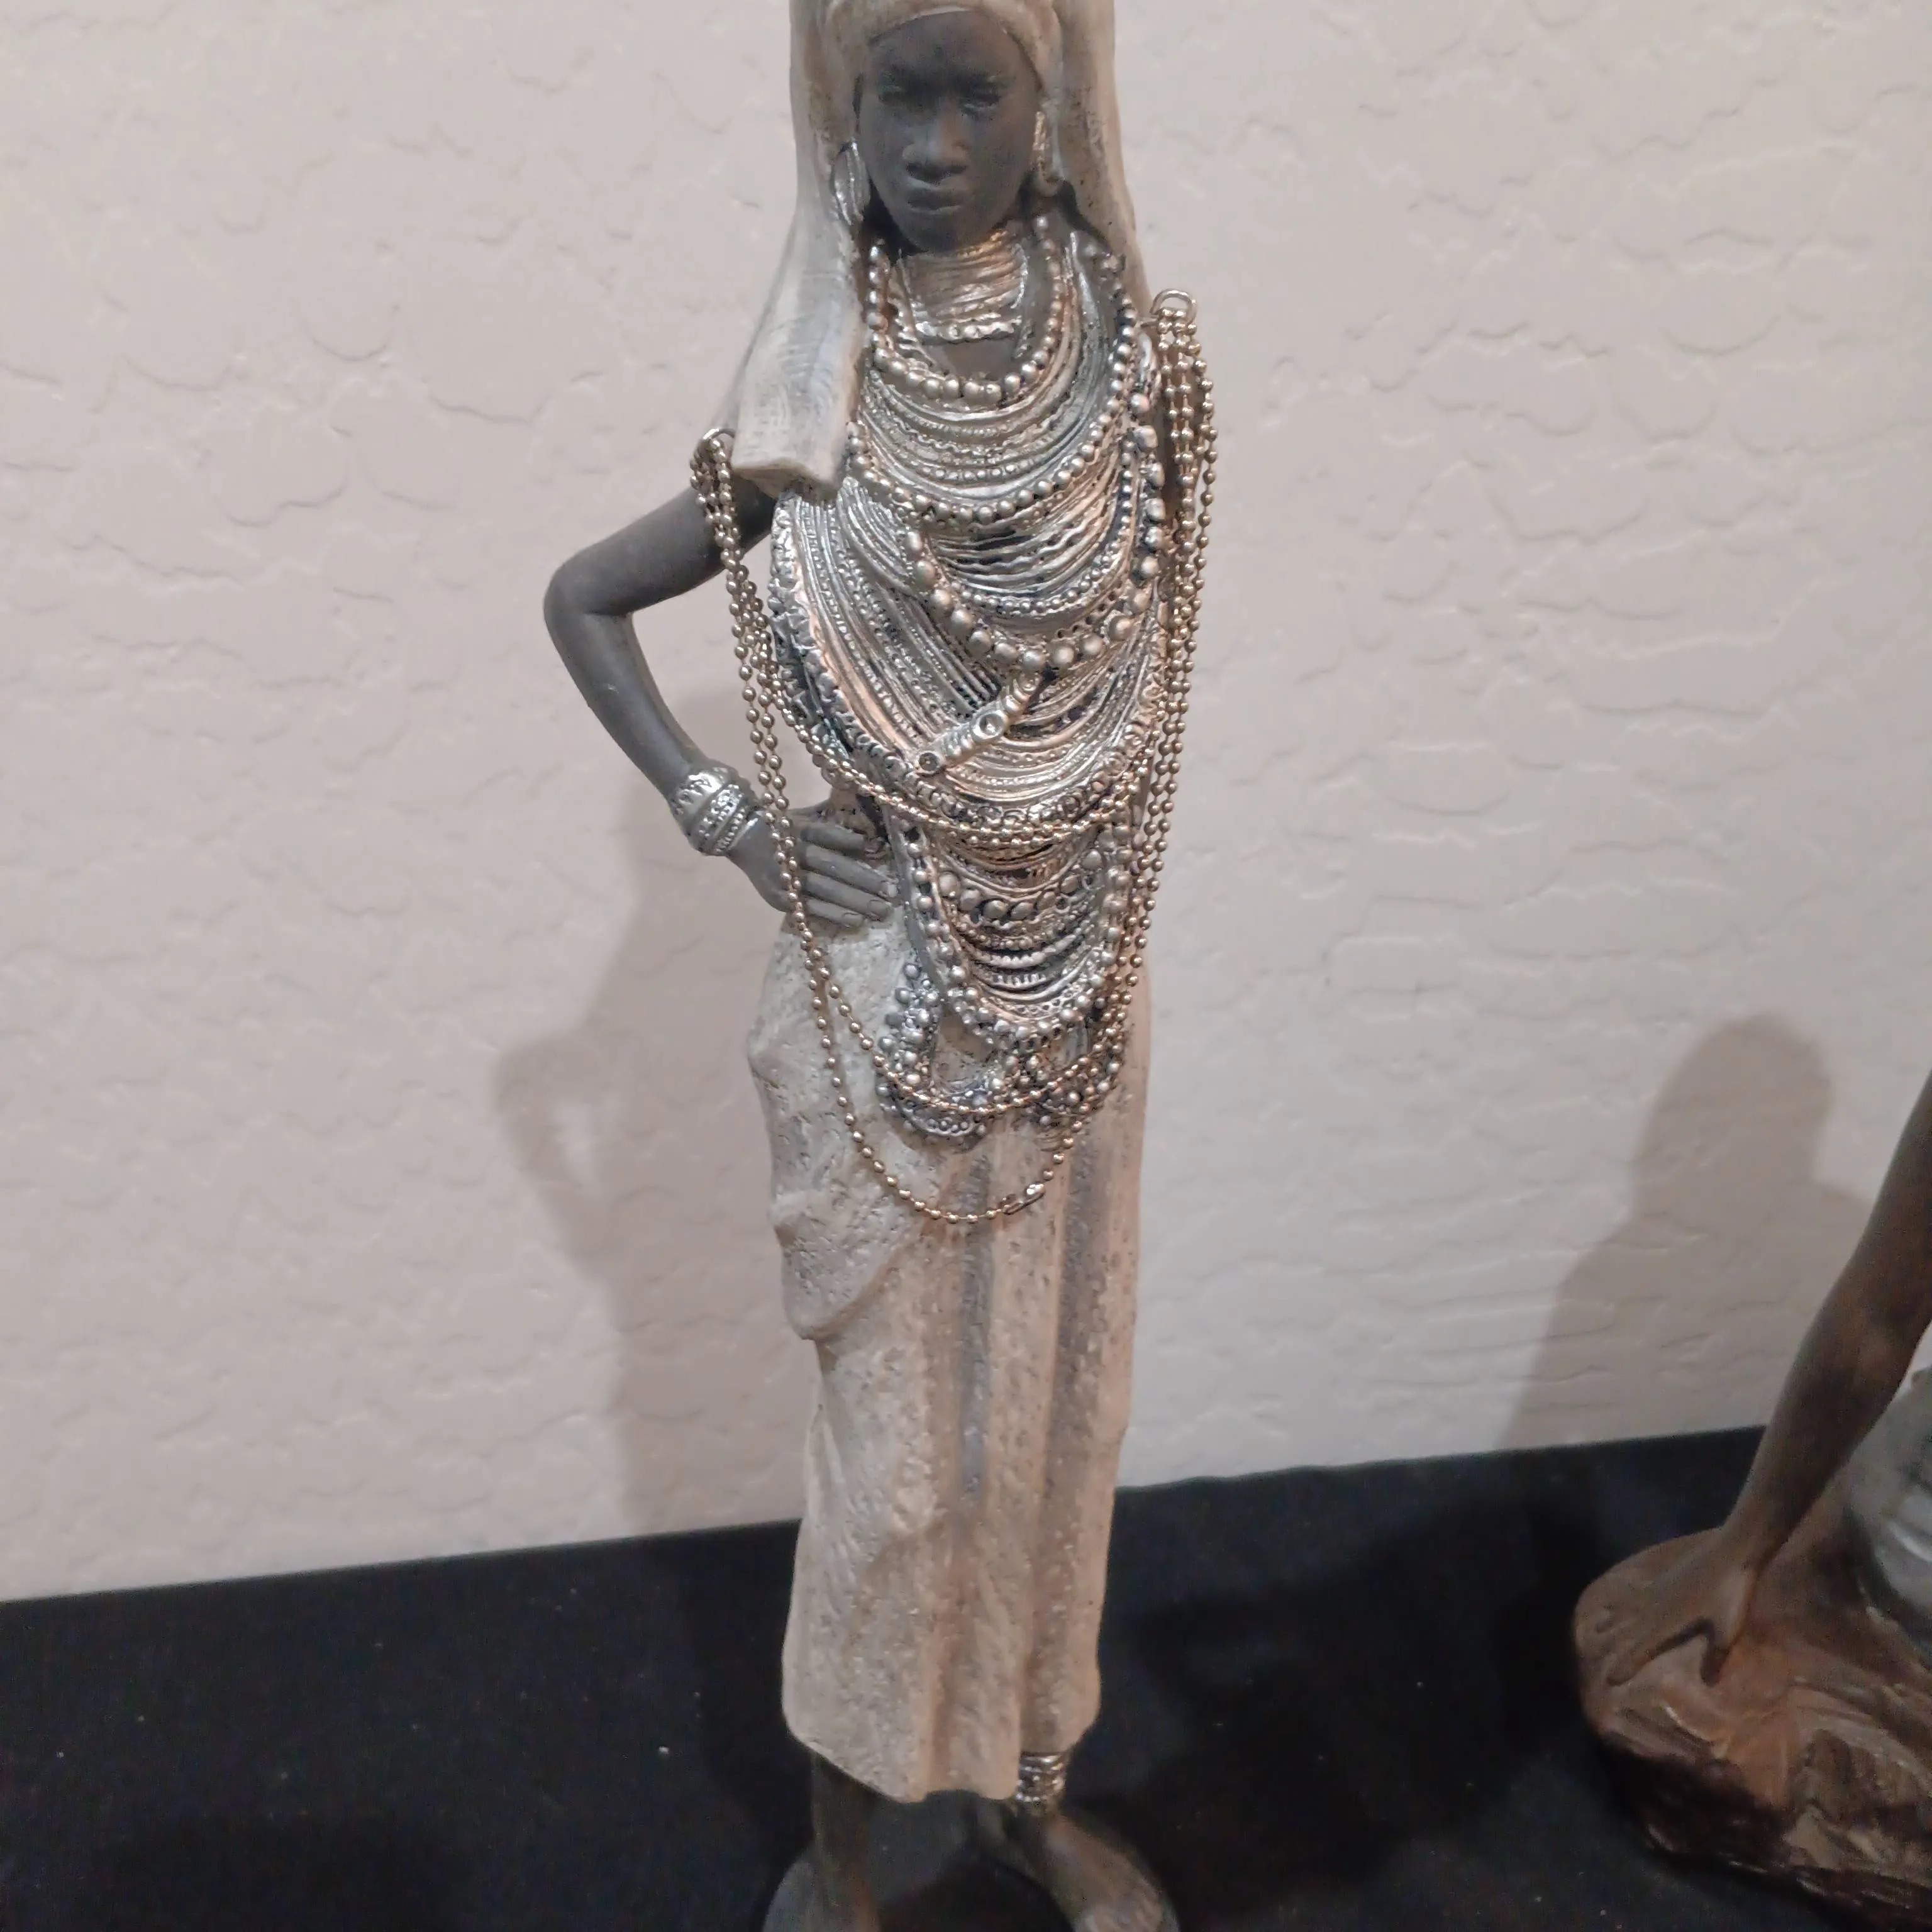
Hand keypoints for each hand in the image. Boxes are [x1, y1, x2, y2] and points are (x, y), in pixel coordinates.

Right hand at [730, 809, 897, 926]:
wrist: (740, 839)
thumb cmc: (782, 825)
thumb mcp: (802, 814)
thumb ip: (831, 815)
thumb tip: (868, 815)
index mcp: (796, 828)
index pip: (821, 833)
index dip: (844, 840)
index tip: (869, 846)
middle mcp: (790, 853)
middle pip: (828, 866)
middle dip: (862, 879)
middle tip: (891, 891)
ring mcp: (785, 879)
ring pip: (823, 890)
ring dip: (854, 901)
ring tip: (881, 909)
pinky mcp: (781, 899)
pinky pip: (810, 910)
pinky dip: (833, 915)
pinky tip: (856, 921)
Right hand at [1601, 1533, 1762, 1687]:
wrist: (1730, 1552)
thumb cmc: (1731, 1591)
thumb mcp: (1728, 1629)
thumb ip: (1715, 1655)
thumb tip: (1708, 1684)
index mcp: (1669, 1621)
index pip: (1641, 1647)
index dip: (1626, 1664)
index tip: (1609, 1679)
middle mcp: (1655, 1607)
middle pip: (1627, 1629)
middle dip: (1610, 1644)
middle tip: (1589, 1655)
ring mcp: (1656, 1591)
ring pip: (1627, 1610)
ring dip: (1611, 1621)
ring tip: (1594, 1629)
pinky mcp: (1662, 1580)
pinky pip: (1633, 1594)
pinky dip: (1621, 1601)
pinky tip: (1618, 1601)